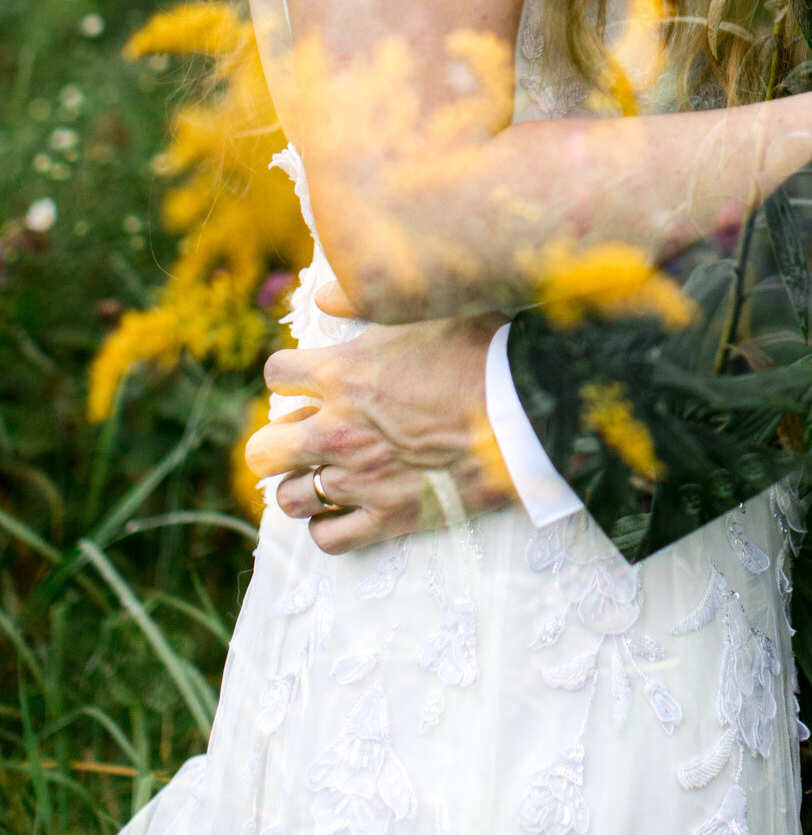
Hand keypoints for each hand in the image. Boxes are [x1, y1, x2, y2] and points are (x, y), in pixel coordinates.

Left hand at [246, 313, 512, 553]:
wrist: (526, 411)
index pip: (277, 375)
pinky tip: (345, 510)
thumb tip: (323, 295)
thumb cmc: (483, 352)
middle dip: (276, 440)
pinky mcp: (387, 518)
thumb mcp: (426, 308)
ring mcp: (359, 479)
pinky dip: (329, 526)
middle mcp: (337, 430)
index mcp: (342, 374)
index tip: (309, 380)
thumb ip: (365, 299)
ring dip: (300, 485)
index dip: (289, 376)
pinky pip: (328, 539)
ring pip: (289, 499)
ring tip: (323, 474)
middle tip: (304, 435)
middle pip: (263, 449)